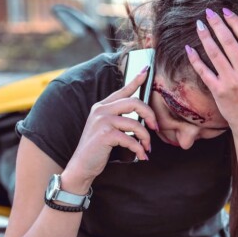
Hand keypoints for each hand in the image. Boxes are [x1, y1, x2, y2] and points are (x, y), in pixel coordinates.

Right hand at [63, 67, 157, 188]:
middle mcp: (101, 110)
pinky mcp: (104, 134)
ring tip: (147, 148)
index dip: (136, 80)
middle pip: (134, 102)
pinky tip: (142, 156)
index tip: (147, 70)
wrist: (81, 166)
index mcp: (102, 106)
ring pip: (135, 123)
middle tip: (156, 128)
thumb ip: (120, 119)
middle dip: (150, 115)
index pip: (122, 90)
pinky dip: (139, 149)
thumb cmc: (98, 149)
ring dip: (145, 138)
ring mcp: (102, 121)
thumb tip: (143, 116)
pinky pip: (130, 139)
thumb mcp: (107, 129)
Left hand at [187, 8, 237, 132]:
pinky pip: (204, 72)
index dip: (234, 22)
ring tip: (199, 24)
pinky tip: (189, 48)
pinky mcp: (218, 91)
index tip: (226, 11)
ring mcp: (230, 82)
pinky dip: (195, 59)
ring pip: (214, 53)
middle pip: (228, 42)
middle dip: (217, 24)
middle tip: (208, 12)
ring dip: (205, 37)